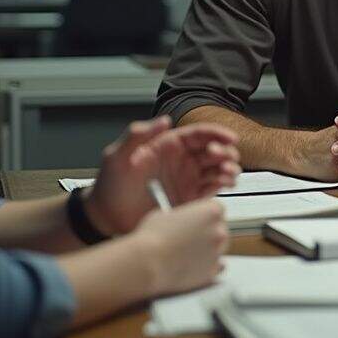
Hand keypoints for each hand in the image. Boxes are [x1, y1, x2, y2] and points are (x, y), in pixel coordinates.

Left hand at [86, 117, 239, 235]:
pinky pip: (213, 188)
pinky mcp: (190, 199)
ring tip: (227, 173)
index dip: (218, 133)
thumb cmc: (110, 185)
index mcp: (167, 145)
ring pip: (217, 168)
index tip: (230, 138)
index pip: (199, 134)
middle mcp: (181, 161)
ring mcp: (187, 180)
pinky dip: (224, 184)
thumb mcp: (118, 156)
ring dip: (229, 167)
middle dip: (225, 151)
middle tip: (223, 158)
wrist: (107, 217)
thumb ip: (138, 135)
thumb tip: (164, 120)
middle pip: (214, 150)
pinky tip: (225, 183)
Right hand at [129, 199, 228, 297]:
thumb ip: (182, 215)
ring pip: (218, 249)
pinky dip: (206, 266)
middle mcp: (219, 231)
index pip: (217, 209)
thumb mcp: (164, 214)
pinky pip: (216, 267)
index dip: (204, 215)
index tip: (197, 220)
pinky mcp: (212, 273)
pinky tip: (192, 265)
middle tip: (189, 237)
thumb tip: (181, 220)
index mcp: (211, 211)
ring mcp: (218, 253)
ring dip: (207, 250)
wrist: (147, 264)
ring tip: (185, 253)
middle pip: (220, 229)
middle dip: (207, 232)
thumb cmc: (152, 239)